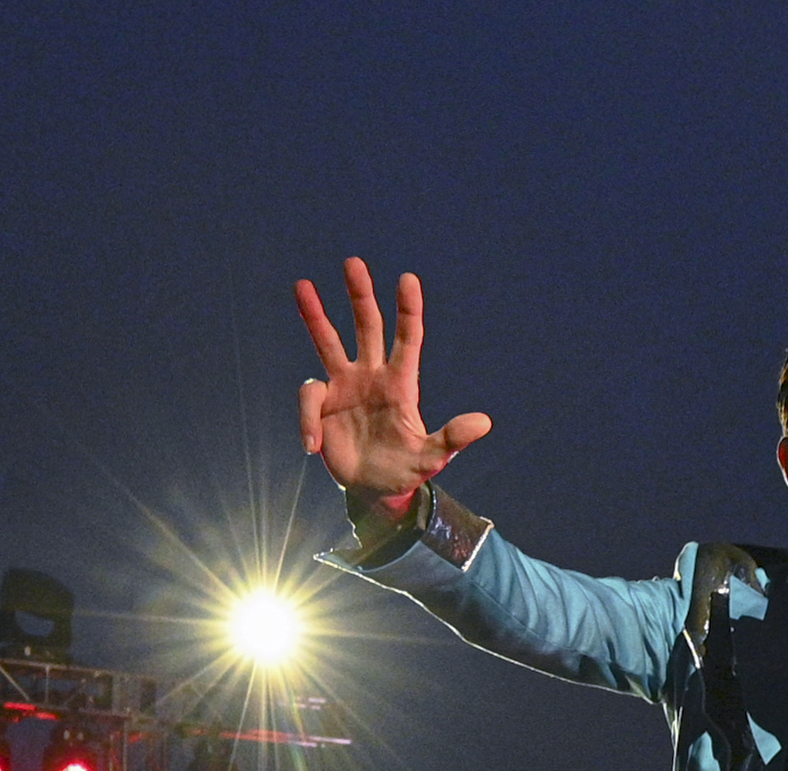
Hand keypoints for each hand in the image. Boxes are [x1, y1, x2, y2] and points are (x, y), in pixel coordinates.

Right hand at [294, 258, 492, 514]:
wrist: (374, 490)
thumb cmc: (406, 471)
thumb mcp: (431, 458)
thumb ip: (452, 438)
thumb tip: (485, 422)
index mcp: (401, 384)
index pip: (407, 339)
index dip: (408, 310)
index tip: (408, 280)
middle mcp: (372, 376)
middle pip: (367, 327)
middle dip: (360, 295)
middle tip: (353, 262)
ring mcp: (344, 387)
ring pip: (328, 342)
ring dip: (315, 315)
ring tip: (301, 284)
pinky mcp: (322, 404)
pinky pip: (309, 398)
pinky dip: (307, 420)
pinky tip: (314, 447)